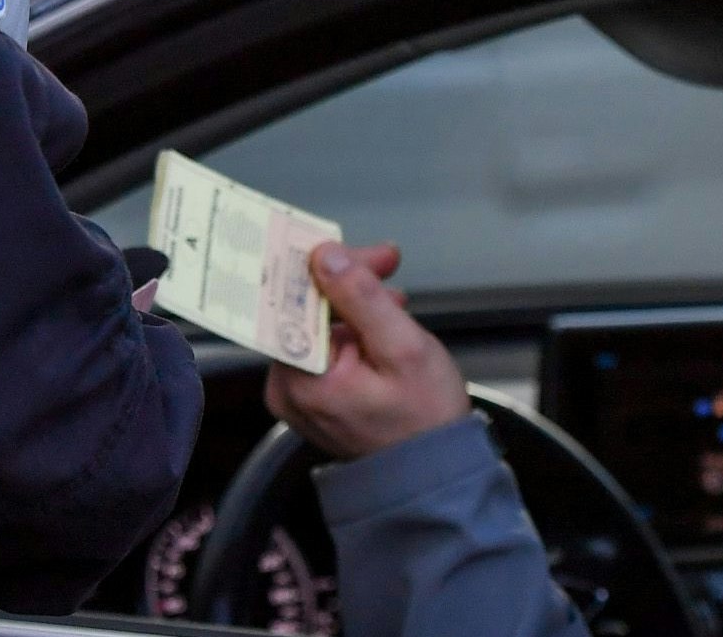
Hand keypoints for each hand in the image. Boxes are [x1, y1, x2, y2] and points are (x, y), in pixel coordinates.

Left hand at [263, 242, 470, 460]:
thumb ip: (362, 298)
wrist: (435, 473)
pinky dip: (351, 327)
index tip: (359, 250)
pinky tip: (381, 319)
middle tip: (386, 262)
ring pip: (316, 324)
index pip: (293, 301)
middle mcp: (287, 388)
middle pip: (303, 309)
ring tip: (394, 299)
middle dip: (347, 281)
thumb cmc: (426, 418)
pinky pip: (323, 346)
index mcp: (301, 379)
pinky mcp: (313, 396)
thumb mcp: (403, 348)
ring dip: (353, 302)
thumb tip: (325, 256)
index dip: (324, 266)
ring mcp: (298, 394)